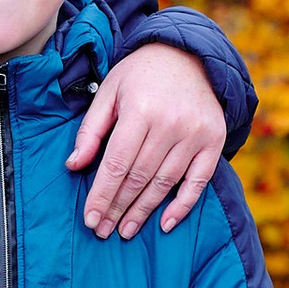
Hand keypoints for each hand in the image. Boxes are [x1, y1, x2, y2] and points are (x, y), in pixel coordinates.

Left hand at [67, 39, 222, 238]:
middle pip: (139, 177)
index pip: (117, 163)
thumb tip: (74, 166)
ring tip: (125, 230)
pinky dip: (183, 206)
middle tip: (102, 231)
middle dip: (118, 208)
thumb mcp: (109, 92)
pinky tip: (164, 224)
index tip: (90, 218)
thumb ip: (91, 130)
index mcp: (141, 110)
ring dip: (144, 211)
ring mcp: (196, 134)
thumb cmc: (140, 75)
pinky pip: (198, 181)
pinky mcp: (214, 141)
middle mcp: (171, 124)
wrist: (189, 56)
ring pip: (165, 183)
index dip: (102, 194)